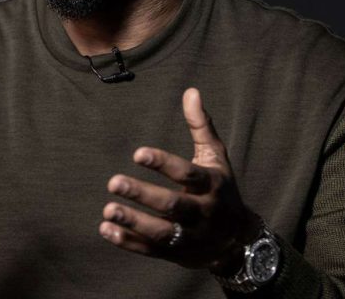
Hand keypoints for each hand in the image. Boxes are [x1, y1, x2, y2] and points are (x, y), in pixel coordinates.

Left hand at [100, 88, 259, 273]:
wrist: (238, 241)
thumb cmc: (221, 188)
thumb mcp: (216, 157)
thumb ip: (201, 126)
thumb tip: (191, 91)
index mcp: (212, 185)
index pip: (187, 174)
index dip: (163, 164)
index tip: (137, 153)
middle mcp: (203, 212)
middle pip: (172, 205)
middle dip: (143, 194)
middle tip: (113, 182)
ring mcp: (190, 236)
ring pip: (161, 231)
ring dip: (133, 221)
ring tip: (108, 208)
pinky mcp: (177, 254)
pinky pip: (151, 250)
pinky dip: (128, 242)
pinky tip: (106, 229)